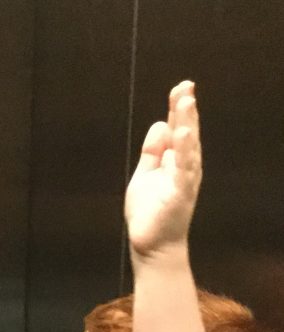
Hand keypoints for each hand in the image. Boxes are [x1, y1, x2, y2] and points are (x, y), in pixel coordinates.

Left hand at [125, 81, 202, 260]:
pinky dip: (182, 153)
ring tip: (186, 102)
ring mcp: (184, 181)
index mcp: (175, 162)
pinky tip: (181, 135)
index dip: (178, 109)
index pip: (178, 130)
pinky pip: (182, 171)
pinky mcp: (179, 195)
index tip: (180, 87)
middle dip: (185, 110)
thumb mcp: (145, 175)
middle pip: (186, 134)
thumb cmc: (150, 212)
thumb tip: (160, 124)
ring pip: (188, 148)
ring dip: (187, 124)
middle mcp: (185, 168)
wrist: (150, 244)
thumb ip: (152, 152)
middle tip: (185, 87)